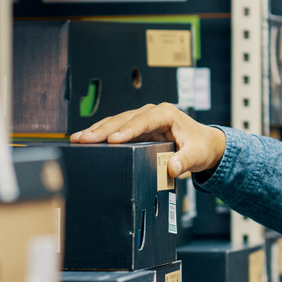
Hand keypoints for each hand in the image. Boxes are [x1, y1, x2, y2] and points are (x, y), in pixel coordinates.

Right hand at [70, 104, 226, 180]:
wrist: (204, 144)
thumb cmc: (201, 146)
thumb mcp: (198, 154)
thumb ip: (186, 161)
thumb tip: (173, 168)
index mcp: (166, 113)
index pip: (142, 120)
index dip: (126, 130)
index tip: (112, 140)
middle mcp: (152, 113)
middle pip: (123, 120)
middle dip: (103, 129)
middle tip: (84, 139)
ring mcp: (142, 120)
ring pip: (116, 122)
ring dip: (97, 131)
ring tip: (78, 139)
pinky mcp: (137, 129)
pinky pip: (116, 129)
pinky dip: (101, 134)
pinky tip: (86, 139)